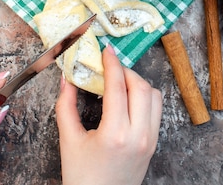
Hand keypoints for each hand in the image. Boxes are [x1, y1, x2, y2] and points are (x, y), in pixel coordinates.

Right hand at [56, 45, 161, 184]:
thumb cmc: (82, 177)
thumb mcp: (69, 140)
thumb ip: (66, 106)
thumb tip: (67, 79)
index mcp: (115, 134)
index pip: (118, 87)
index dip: (112, 64)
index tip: (106, 51)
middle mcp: (138, 135)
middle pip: (141, 86)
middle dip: (125, 71)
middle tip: (110, 67)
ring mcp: (150, 140)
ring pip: (154, 96)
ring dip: (138, 82)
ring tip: (120, 82)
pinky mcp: (154, 143)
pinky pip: (157, 110)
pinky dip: (145, 97)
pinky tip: (129, 97)